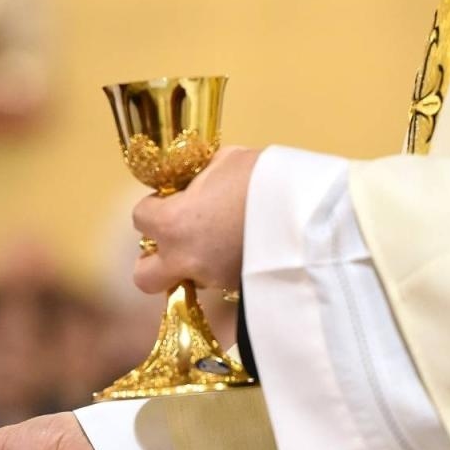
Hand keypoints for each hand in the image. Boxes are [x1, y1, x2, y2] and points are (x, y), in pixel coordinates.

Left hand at [133, 145, 259, 293]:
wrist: (309, 211)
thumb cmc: (263, 179)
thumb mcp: (225, 162)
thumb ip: (200, 176)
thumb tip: (198, 180)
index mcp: (173, 224)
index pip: (140, 218)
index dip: (154, 206)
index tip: (172, 197)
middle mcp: (185, 258)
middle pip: (144, 276)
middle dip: (153, 260)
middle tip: (173, 239)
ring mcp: (212, 278)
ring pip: (184, 280)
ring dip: (190, 263)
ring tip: (217, 238)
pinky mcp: (238, 288)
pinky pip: (216, 281)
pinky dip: (220, 267)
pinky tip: (241, 245)